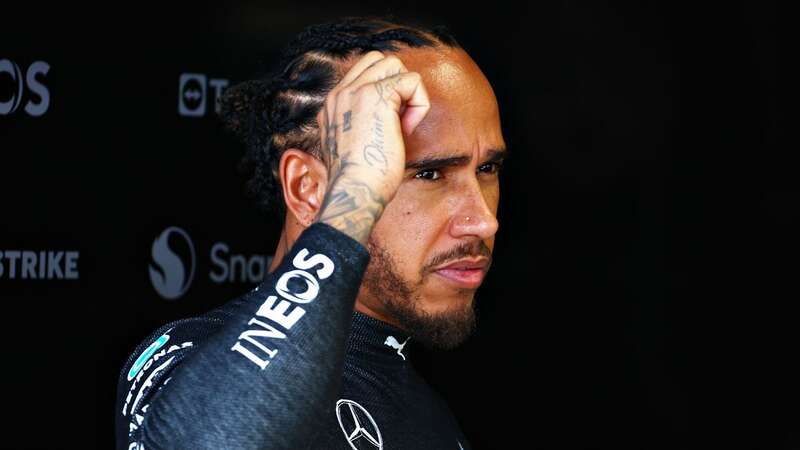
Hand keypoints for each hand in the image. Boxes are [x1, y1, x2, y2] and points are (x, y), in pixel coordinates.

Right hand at [315, 50, 430, 244]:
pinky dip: (419, 104)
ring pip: (394, 64)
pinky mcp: (378, 97)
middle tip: (398, 121)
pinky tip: (407, 129)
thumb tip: (386, 120)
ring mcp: (356, 92)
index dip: (384, 92)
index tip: (385, 128)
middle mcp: (340, 94)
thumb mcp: (351, 148)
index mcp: (332, 105)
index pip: (363, 72)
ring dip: (407, 93)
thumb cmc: (359, 182)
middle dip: (397, 85)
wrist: (355, 193)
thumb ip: (359, 127)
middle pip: (378, 60)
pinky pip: (412, 81)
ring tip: (403, 125)